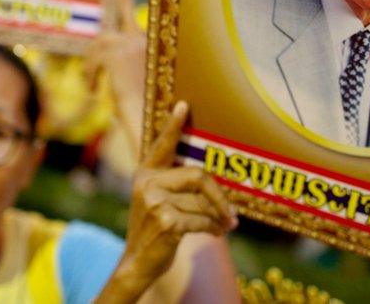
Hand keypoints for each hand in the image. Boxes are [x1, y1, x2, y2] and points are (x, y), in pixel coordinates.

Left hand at [84, 0, 146, 151]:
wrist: (152, 122)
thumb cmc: (150, 115)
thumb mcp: (141, 89)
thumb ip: (130, 75)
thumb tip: (112, 81)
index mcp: (155, 48)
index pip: (138, 20)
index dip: (127, 0)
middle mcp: (146, 42)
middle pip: (123, 19)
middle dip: (122, 4)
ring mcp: (131, 46)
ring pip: (102, 42)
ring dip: (93, 60)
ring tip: (91, 81)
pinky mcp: (116, 55)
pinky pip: (95, 58)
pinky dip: (90, 73)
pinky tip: (93, 89)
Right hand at [101, 102, 237, 300]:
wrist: (137, 264)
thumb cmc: (154, 230)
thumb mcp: (157, 202)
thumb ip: (175, 186)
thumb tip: (212, 182)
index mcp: (144, 174)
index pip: (161, 145)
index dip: (173, 126)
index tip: (184, 105)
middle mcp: (146, 183)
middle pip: (197, 176)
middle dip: (219, 196)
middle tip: (232, 213)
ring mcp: (154, 201)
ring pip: (202, 202)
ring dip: (217, 217)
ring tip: (223, 226)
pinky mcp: (165, 220)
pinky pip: (202, 219)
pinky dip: (213, 228)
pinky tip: (215, 233)